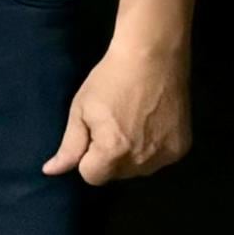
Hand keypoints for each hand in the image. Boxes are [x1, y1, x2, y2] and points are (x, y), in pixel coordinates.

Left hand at [45, 33, 192, 182]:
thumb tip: (51, 172)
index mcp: (113, 152)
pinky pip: (160, 160)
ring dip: (131, 156)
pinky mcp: (182, 147)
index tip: (94, 133)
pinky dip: (152, 149)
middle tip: (113, 124)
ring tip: (133, 123)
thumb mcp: (81, 110)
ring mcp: (166, 155)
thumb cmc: (110, 80)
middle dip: (109, 157)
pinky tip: (150, 125)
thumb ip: (69, 146)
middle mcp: (141, 160)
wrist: (153, 57)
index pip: (92, 177)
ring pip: (138, 170)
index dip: (87, 157)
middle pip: (116, 175)